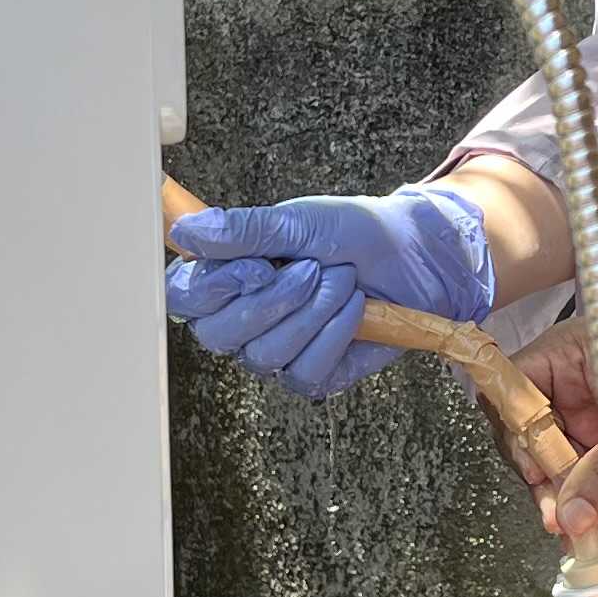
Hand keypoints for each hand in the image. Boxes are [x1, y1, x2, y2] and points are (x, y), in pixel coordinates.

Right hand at [164, 188, 495, 398]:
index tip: (258, 265)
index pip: (183, 298)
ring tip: (343, 280)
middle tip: (314, 268)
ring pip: (267, 354)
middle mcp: (242, 321)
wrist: (414, 256)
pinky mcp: (313, 375)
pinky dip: (336, 334)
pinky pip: (304, 372)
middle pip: (219, 334)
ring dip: (315, 311)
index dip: (215, 287)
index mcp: (228, 278)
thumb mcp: (298, 221)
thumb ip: (242, 231)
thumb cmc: (353, 232)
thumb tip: (186, 232)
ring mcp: (276, 353)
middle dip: (275, 299)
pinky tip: (355, 308)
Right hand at [528, 303, 597, 539]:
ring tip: (586, 541)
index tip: (536, 472)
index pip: (514, 391)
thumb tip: (569, 515)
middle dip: (545, 483)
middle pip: (534, 441)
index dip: (518, 434)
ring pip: (563, 472)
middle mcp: (578, 389)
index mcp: (572, 355)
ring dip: (572, 507)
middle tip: (562, 519)